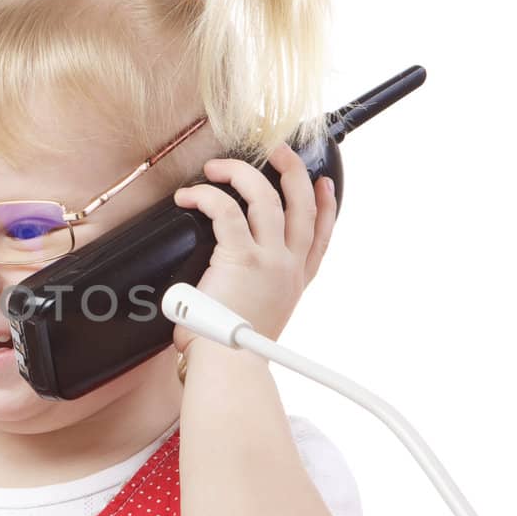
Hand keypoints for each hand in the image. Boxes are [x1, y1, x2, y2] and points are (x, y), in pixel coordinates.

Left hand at [171, 141, 337, 346]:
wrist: (229, 364)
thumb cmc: (230, 349)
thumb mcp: (258, 318)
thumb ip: (253, 295)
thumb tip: (224, 289)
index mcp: (296, 281)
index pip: (321, 235)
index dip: (326, 204)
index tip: (322, 184)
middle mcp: (289, 267)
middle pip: (302, 206)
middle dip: (292, 171)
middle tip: (276, 151)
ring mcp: (270, 260)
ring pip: (266, 198)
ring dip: (243, 174)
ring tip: (219, 165)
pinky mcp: (242, 258)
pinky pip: (226, 211)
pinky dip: (206, 196)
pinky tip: (190, 195)